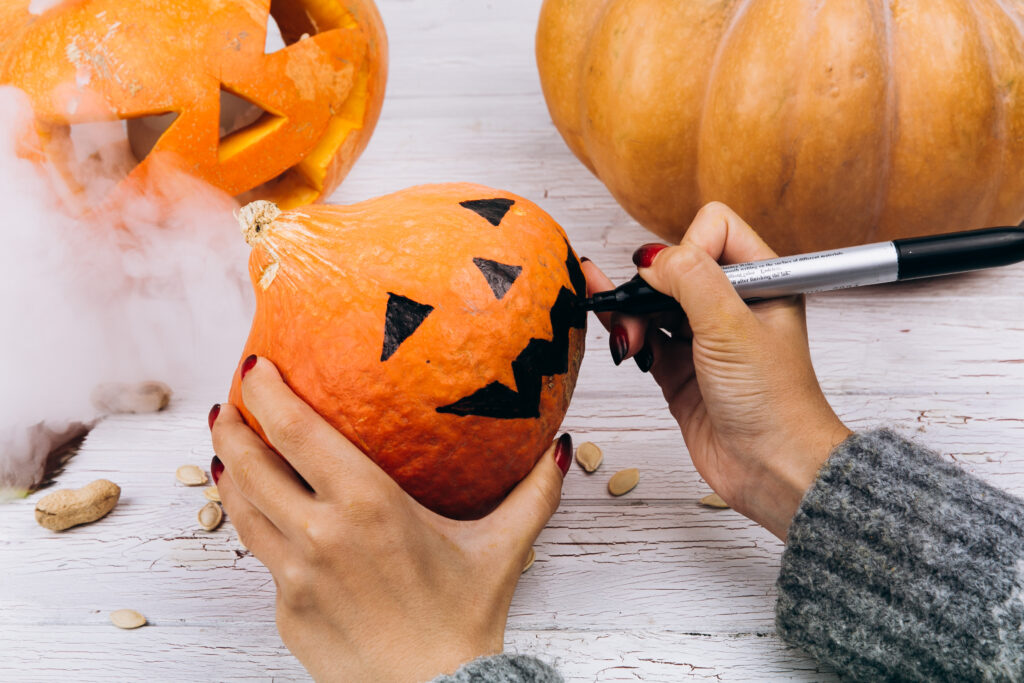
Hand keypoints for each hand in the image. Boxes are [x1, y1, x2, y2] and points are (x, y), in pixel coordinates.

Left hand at [209, 358, 571, 681]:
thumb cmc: (465, 620)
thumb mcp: (504, 549)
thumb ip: (534, 493)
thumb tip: (560, 448)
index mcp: (368, 504)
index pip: (296, 430)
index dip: (265, 391)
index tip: (255, 366)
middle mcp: (320, 533)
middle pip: (251, 462)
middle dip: (232, 422)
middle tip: (230, 400)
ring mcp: (295, 575)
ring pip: (242, 507)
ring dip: (229, 468)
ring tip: (228, 446)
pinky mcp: (285, 610)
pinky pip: (261, 555)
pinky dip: (254, 522)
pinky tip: (260, 510)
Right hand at [583, 203, 850, 539]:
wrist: (772, 470)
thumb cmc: (774, 404)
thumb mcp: (732, 327)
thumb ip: (690, 279)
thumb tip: (651, 259)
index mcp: (762, 281)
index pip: (714, 230)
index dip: (688, 248)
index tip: (677, 281)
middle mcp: (733, 305)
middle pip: (675, 266)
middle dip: (650, 284)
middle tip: (638, 308)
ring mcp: (705, 338)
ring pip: (654, 303)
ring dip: (633, 312)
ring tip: (630, 339)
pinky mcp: (681, 371)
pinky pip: (644, 337)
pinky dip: (626, 332)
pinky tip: (613, 331)